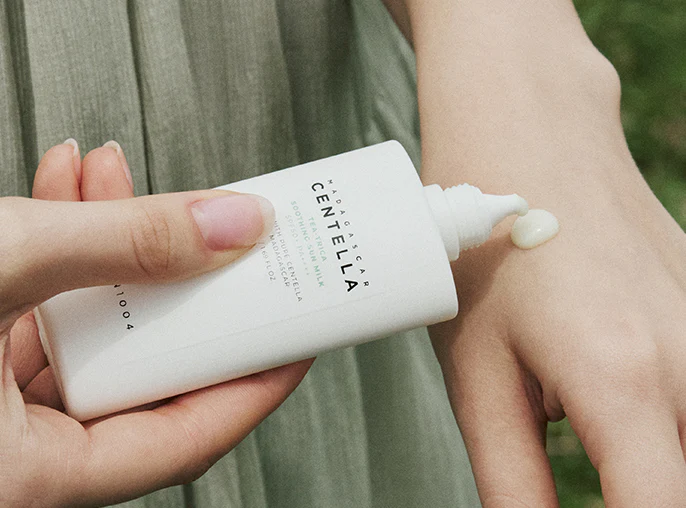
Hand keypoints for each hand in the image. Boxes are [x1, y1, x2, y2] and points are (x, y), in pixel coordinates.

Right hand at [0, 141, 311, 506]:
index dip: (255, 384)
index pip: (185, 440)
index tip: (298, 338)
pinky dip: (59, 256)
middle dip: (177, 283)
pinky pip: (40, 315)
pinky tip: (68, 196)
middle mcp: (19, 454)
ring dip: (109, 248)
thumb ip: (122, 243)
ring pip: (92, 332)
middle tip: (222, 243)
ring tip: (121, 186)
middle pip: (145, 374)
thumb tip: (232, 227)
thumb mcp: (1, 262)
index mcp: (30, 475)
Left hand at [398, 0, 685, 503]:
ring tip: (575, 406)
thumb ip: (512, 474)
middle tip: (579, 454)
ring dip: (657, 451)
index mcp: (623, 379)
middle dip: (643, 489)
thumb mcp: (479, 373)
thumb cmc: (487, 252)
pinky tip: (609, 369)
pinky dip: (663, 407)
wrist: (528, 140)